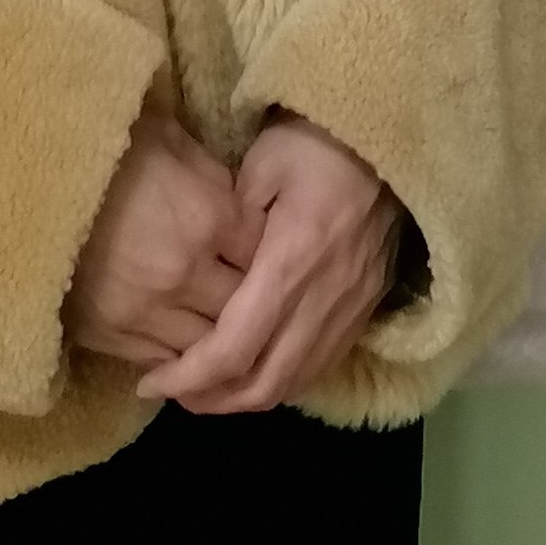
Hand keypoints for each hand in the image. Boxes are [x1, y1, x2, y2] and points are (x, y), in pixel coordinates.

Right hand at [64, 113, 249, 371]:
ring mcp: (148, 310)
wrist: (29, 180)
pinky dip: (181, 357)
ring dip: (219, 338)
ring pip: (209, 346)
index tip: (272, 251)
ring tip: (226, 330)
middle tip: (256, 298)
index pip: (266, 254)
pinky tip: (189, 348)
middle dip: (253, 304)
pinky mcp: (112, 335)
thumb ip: (215, 177)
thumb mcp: (170, 140)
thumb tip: (246, 204)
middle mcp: (186, 272)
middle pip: (244, 308)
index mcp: (209, 218)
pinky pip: (165, 361)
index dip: (272, 253)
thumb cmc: (108, 149)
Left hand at [136, 115, 401, 415]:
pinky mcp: (365, 311)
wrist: (393, 144)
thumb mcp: (262, 163)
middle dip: (212, 401)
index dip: (188, 377)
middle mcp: (323, 301)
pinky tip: (255, 368)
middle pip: (263, 385)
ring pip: (293, 384)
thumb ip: (230, 222)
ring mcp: (350, 312)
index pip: (233, 349)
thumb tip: (207, 268)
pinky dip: (281, 381)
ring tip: (208, 388)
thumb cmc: (318, 143)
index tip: (152, 382)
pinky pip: (318, 368)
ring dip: (246, 398)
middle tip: (173, 392)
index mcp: (290, 263)